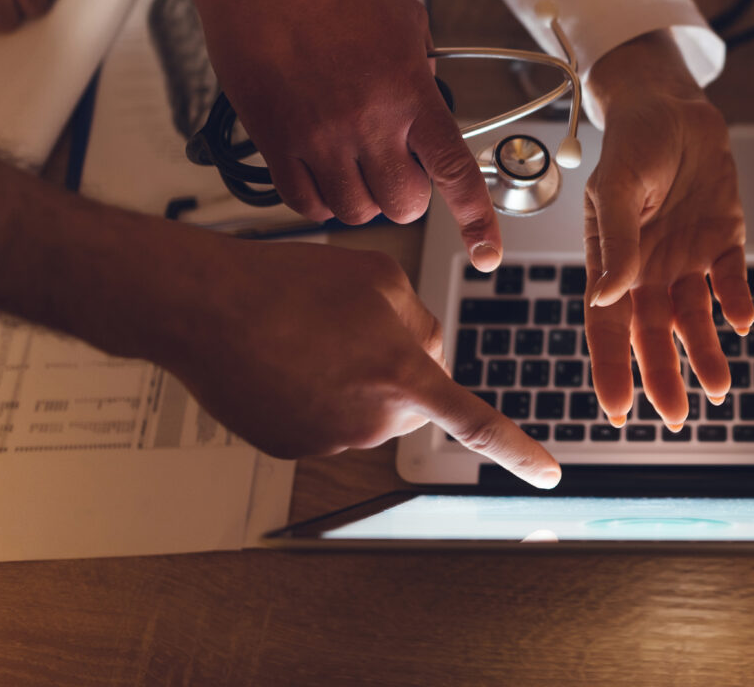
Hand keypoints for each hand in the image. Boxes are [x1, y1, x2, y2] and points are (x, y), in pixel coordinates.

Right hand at [145, 235, 559, 485]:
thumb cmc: (291, 282)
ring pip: (366, 410)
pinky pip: (325, 420)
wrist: (205, 306)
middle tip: (352, 328)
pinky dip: (313, 393)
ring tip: (307, 336)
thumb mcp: (381, 277)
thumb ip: (421, 321)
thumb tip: (427, 354)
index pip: (478, 424)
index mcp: (404, 375)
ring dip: (352, 379)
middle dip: (398, 372)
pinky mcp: (291, 447)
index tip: (548, 476)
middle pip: (412, 403)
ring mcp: (329, 440)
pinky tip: (284, 358)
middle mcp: (372, 420)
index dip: (519, 451)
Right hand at [175, 0, 500, 262]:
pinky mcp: (274, 140)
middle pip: (403, 205)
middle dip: (409, 196)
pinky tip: (322, 175)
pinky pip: (302, 202)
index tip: (486, 252)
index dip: (477, 220)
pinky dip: (319, 200)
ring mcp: (317, 137)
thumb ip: (424, 71)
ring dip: (362, 198)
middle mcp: (366, 122)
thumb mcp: (407, 20)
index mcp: (408, 92)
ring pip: (353, 211)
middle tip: (400, 171)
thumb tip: (429, 102)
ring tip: (357, 166)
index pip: (454, 172)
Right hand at [582, 32, 753, 426]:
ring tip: (720, 390)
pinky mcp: (726, 238)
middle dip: (664, 377)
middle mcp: (649, 268)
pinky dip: (737, 301)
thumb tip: (603, 297)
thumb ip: (616, 243)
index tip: (619, 412)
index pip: (608, 325)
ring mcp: (688, 256)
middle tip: (677, 417)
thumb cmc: (632, 140)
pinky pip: (732, 279)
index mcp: (612, 260)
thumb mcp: (618, 187)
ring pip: (696, 317)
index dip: (612, 368)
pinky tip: (742, 324)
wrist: (673, 102)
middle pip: (655, 333)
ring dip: (706, 353)